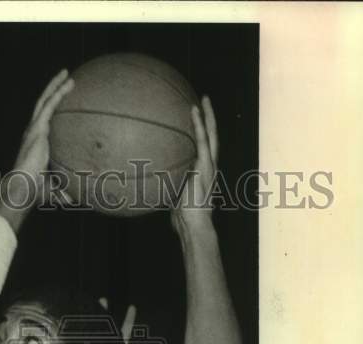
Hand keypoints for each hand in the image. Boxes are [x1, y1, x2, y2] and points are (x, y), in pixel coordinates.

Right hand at [0, 70, 73, 222]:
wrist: (24, 187)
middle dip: (53, 91)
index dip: (52, 111)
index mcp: (37, 143)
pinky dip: (58, 92)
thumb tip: (77, 199)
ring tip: (67, 74)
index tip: (63, 103)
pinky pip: (49, 105)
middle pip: (44, 106)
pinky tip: (69, 83)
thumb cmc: (35, 191)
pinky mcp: (37, 128)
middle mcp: (34, 132)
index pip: (45, 122)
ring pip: (45, 100)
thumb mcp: (54, 188)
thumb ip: (65, 189)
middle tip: (66, 80)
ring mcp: (34, 128)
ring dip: (56, 86)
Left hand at [171, 96, 218, 234]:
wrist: (194, 225)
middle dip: (209, 119)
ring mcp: (209, 165)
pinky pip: (202, 139)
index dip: (201, 134)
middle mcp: (209, 166)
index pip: (203, 149)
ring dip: (208, 115)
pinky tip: (194, 110)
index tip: (196, 122)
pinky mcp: (205, 165)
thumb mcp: (173, 199)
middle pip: (211, 137)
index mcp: (203, 173)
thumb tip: (151, 187)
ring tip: (204, 98)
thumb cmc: (183, 219)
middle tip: (204, 101)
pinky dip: (199, 124)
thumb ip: (167, 189)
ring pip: (211, 134)